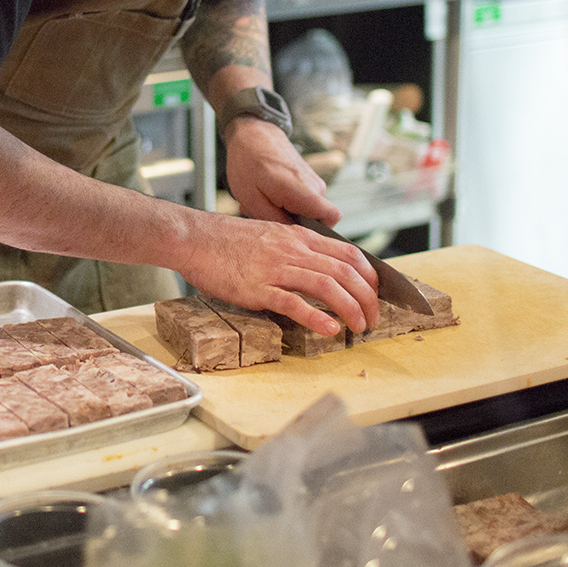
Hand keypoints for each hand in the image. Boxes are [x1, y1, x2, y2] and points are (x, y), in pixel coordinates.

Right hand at [179, 214, 379, 333]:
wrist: (193, 238)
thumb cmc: (226, 241)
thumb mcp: (270, 236)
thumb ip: (294, 249)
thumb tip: (317, 268)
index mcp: (298, 238)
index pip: (349, 254)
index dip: (369, 276)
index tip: (374, 294)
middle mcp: (292, 251)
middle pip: (345, 272)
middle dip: (367, 298)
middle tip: (373, 318)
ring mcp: (276, 269)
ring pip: (327, 286)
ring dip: (350, 309)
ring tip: (359, 327)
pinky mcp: (257, 288)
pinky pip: (293, 303)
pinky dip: (316, 318)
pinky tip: (329, 330)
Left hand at [222, 115, 340, 224]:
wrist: (253, 132)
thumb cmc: (248, 161)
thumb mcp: (251, 198)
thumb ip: (274, 220)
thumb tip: (293, 236)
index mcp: (303, 191)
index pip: (332, 218)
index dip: (320, 232)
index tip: (297, 233)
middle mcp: (315, 186)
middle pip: (315, 219)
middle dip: (290, 222)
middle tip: (264, 211)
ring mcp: (314, 182)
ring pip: (306, 211)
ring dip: (284, 211)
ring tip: (262, 200)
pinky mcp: (309, 179)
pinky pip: (302, 200)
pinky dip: (284, 201)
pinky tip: (267, 193)